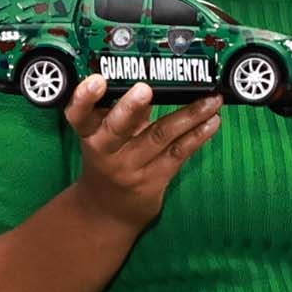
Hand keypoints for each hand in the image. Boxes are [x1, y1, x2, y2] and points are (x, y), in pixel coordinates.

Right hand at [59, 75, 219, 239]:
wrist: (109, 210)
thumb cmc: (110, 160)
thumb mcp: (106, 136)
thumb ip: (126, 111)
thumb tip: (152, 82)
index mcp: (89, 134)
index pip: (78, 115)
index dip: (84, 98)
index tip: (95, 80)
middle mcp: (106, 152)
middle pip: (117, 127)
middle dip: (130, 107)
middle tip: (144, 88)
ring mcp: (131, 168)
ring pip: (160, 136)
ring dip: (189, 115)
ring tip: (210, 100)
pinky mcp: (154, 180)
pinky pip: (178, 153)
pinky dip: (198, 135)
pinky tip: (212, 121)